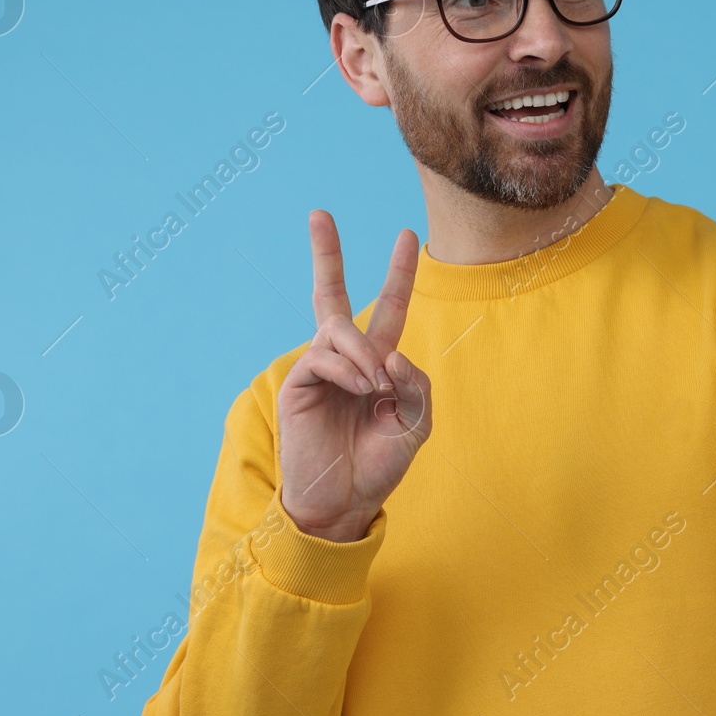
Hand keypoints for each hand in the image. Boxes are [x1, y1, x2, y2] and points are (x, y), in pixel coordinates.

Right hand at [276, 211, 432, 541]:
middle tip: (319, 213)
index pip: (389, 309)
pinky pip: (325, 356)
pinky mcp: (299, 383)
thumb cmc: (380, 464)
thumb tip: (388, 352)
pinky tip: (362, 389)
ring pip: (339, 329)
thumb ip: (414, 382)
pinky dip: (349, 367)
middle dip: (326, 253)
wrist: (344, 503)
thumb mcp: (415, 422)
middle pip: (331, 294)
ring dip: (364, 352)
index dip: (399, 274)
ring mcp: (319, 368)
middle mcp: (345, 358)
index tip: (407, 237)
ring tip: (376, 386)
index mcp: (376, 363)